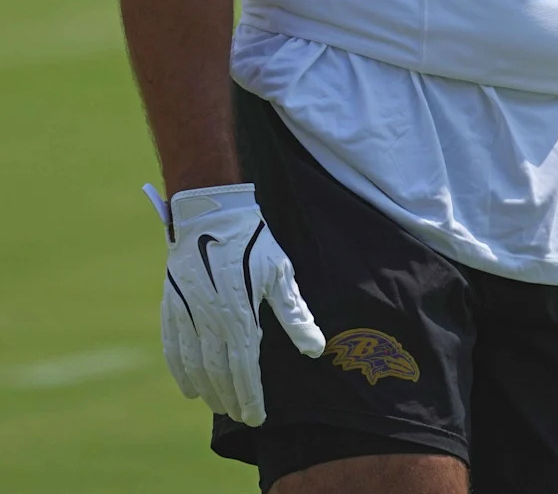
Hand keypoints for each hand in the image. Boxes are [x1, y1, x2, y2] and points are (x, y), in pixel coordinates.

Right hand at [146, 182, 324, 424]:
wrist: (211, 210)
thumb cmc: (253, 240)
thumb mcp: (280, 272)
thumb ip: (295, 314)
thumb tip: (315, 348)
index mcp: (239, 312)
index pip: (244, 368)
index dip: (250, 396)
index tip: (258, 417)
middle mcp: (209, 319)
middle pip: (218, 372)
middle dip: (231, 398)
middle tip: (242, 417)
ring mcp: (187, 313)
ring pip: (194, 364)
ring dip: (207, 390)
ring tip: (220, 407)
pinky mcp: (172, 304)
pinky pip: (172, 347)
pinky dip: (180, 371)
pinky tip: (190, 388)